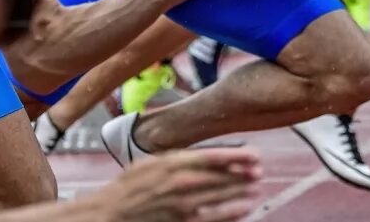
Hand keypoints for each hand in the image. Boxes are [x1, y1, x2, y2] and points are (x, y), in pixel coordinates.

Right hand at [100, 147, 260, 221]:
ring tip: (256, 187)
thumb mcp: (151, 162)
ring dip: (242, 192)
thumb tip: (204, 155)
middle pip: (221, 177)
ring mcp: (183, 206)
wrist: (110, 214)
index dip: (237, 155)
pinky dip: (232, 213)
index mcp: (172, 164)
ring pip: (221, 197)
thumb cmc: (129, 187)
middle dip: (244, 173)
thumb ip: (178, 158)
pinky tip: (244, 209)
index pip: (212, 157)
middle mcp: (180, 184)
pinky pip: (214, 219)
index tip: (254, 154)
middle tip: (259, 171)